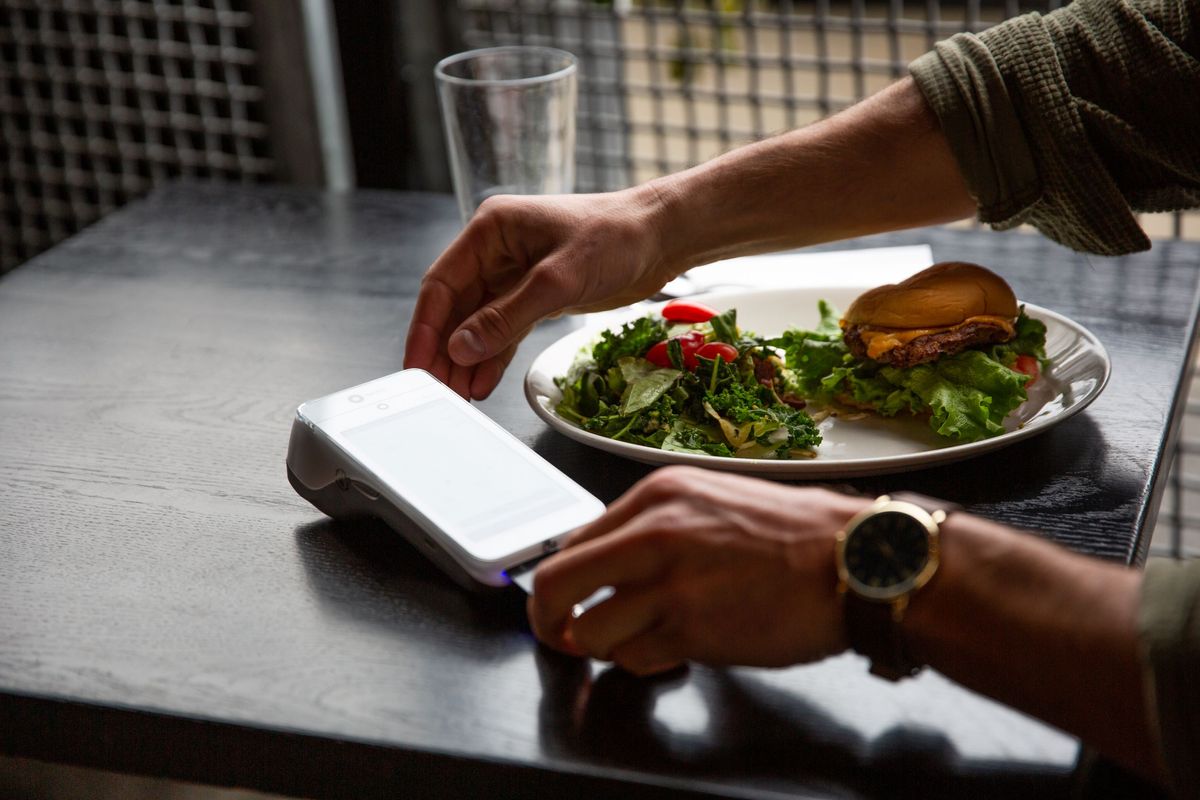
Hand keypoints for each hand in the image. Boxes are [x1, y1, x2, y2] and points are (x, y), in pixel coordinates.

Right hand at [403, 187, 676, 399]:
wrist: (663, 237)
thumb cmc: (617, 237)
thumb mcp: (559, 280)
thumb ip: (507, 316)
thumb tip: (461, 348)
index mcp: (491, 231)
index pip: (442, 284)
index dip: (426, 328)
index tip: (417, 365)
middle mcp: (497, 251)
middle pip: (456, 308)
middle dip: (444, 351)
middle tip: (435, 391)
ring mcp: (516, 274)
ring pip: (479, 323)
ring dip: (467, 359)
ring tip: (457, 396)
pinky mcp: (537, 295)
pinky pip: (505, 330)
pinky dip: (493, 357)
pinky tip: (482, 384)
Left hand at [527, 467, 870, 674]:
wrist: (854, 558)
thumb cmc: (793, 533)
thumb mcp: (711, 501)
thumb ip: (653, 527)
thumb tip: (602, 562)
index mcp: (657, 495)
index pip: (572, 541)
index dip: (560, 582)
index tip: (563, 602)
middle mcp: (654, 533)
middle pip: (554, 585)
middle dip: (547, 620)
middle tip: (559, 635)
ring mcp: (672, 584)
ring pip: (589, 632)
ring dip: (605, 646)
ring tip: (638, 640)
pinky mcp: (693, 630)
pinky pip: (635, 660)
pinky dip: (646, 662)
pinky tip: (677, 649)